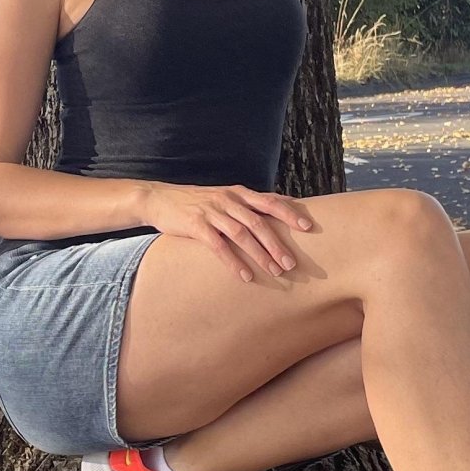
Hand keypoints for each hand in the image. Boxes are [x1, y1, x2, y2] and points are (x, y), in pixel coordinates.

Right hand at [142, 183, 314, 282]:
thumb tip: (278, 210)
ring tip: (275, 272)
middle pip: (259, 222)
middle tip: (291, 263)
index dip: (290, 213)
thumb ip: (248, 204)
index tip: (309, 226)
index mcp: (238, 194)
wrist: (160, 199)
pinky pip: (219, 246)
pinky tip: (245, 276)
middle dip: (277, 244)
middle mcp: (228, 200)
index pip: (270, 201)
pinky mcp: (196, 225)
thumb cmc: (197, 201)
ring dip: (260, 255)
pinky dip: (234, 262)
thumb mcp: (225, 197)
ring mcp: (212, 212)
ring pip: (242, 234)